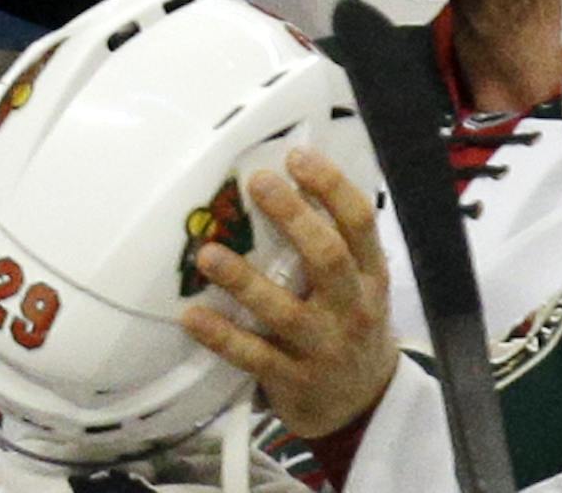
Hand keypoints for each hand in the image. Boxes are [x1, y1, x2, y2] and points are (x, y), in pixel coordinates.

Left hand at [180, 148, 398, 440]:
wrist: (364, 406)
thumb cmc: (348, 322)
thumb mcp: (359, 282)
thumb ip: (332, 238)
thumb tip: (283, 172)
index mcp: (369, 275)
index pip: (360, 223)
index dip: (331, 186)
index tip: (297, 155)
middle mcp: (352, 309)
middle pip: (327, 258)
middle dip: (293, 218)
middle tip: (258, 183)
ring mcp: (323, 347)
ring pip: (284, 312)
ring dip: (244, 280)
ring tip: (208, 252)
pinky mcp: (293, 379)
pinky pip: (253, 357)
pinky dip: (221, 336)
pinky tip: (191, 316)